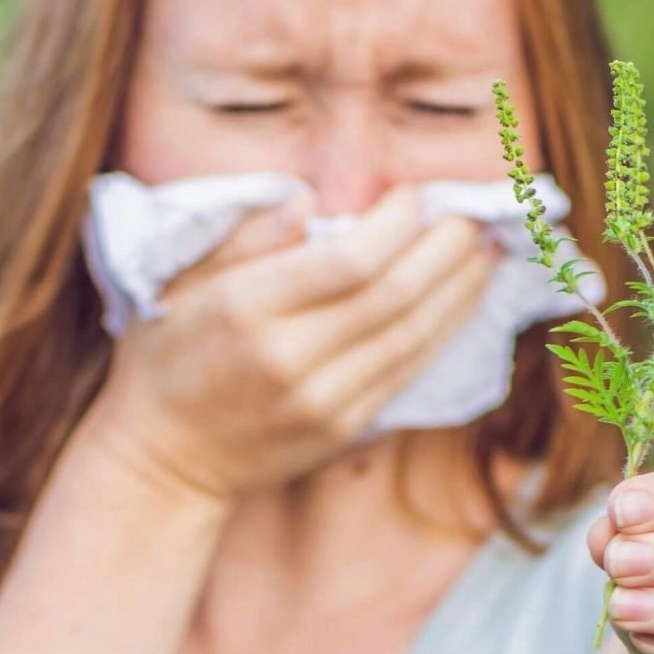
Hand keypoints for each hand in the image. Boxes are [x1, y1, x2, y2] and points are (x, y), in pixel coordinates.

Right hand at [87, 182, 501, 501]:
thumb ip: (244, 236)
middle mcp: (290, 358)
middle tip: (478, 212)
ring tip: (490, 250)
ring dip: (460, 290)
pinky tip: (463, 300)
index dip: (397, 225)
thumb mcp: (179, 281)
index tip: (416, 193)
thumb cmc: (168, 355)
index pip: (348, 262)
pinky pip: (407, 372)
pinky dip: (443, 331)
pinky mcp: (343, 428)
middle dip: (447, 250)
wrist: (164, 459)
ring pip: (412, 338)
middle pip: (394, 297)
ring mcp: (323, 401)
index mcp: (247, 309)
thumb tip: (304, 198)